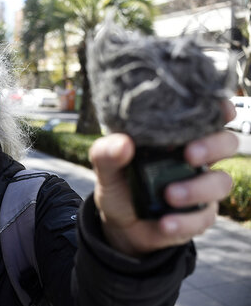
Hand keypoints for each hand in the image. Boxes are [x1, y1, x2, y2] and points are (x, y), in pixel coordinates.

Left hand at [89, 100, 237, 255]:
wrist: (120, 224)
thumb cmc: (119, 184)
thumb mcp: (106, 168)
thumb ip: (107, 153)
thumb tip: (122, 144)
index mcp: (175, 137)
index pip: (205, 115)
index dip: (220, 108)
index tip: (220, 109)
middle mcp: (194, 157)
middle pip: (226, 143)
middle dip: (213, 146)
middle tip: (189, 155)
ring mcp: (200, 186)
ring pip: (221, 182)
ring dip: (197, 188)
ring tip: (169, 195)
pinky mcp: (199, 215)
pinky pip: (204, 217)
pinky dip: (184, 221)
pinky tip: (164, 223)